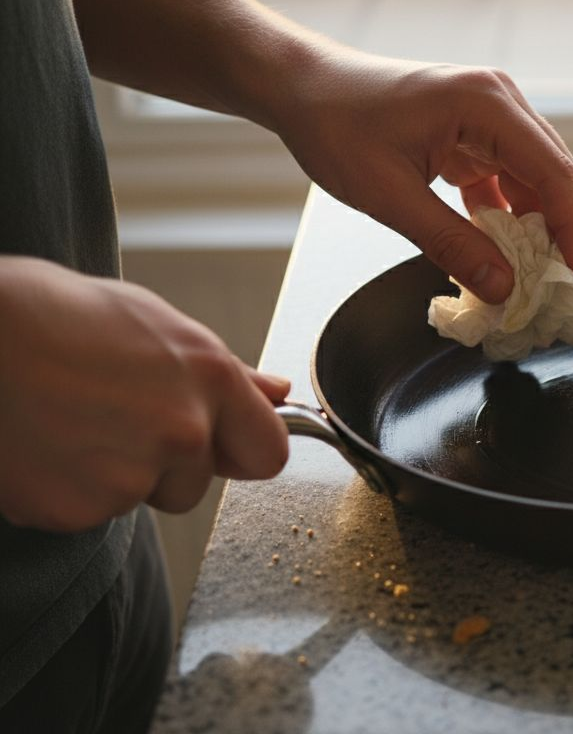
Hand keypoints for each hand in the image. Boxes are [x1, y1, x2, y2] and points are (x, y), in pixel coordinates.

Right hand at [0, 257, 290, 531]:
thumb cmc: (50, 315)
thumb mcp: (152, 323)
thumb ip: (224, 372)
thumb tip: (275, 393)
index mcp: (209, 379)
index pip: (268, 452)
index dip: (242, 452)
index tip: (223, 447)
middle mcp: (181, 431)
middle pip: (195, 484)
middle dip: (161, 463)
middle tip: (107, 414)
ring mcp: (130, 474)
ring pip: (137, 497)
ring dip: (109, 474)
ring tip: (67, 419)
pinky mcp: (76, 508)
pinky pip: (85, 513)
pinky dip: (64, 489)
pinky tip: (41, 443)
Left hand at [267, 53, 572, 303]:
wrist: (302, 89)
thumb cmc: (335, 124)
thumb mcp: (390, 196)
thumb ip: (450, 244)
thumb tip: (502, 288)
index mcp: (485, 105)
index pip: (554, 174)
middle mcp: (499, 103)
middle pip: (555, 177)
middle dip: (559, 235)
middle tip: (552, 288)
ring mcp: (490, 116)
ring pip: (536, 181)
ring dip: (533, 229)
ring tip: (524, 277)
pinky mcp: (476, 133)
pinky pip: (509, 180)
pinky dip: (507, 218)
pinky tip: (495, 251)